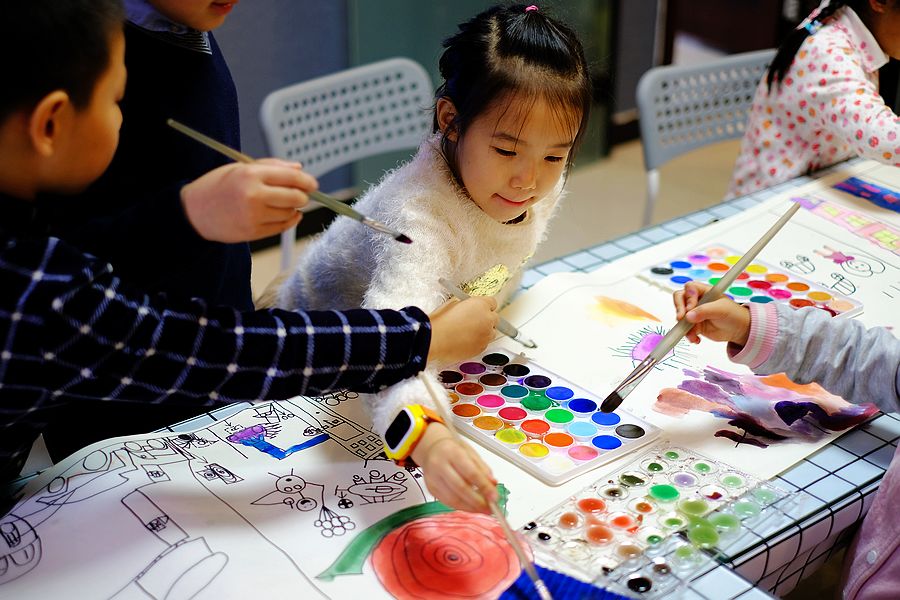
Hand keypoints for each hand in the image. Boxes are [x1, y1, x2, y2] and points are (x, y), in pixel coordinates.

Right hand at [180, 158, 317, 242]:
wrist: (193, 212)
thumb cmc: (217, 186)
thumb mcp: (240, 167)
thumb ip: (271, 166)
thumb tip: (299, 168)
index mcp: (250, 174)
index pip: (291, 177)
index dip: (307, 181)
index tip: (313, 184)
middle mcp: (254, 195)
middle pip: (295, 197)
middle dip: (303, 196)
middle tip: (302, 195)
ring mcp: (254, 216)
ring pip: (290, 213)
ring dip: (294, 209)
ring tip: (286, 204)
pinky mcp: (253, 232)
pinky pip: (282, 227)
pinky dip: (289, 221)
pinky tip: (287, 215)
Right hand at [411, 423, 497, 513]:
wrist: (432, 449)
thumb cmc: (453, 450)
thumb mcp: (471, 453)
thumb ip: (483, 468)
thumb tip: (493, 484)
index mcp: (452, 452)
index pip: (471, 473)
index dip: (484, 487)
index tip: (495, 497)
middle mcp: (440, 465)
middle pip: (461, 488)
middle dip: (478, 501)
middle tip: (491, 508)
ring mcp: (433, 478)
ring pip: (453, 499)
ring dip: (471, 507)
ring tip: (483, 509)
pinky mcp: (431, 489)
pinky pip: (447, 502)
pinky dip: (462, 507)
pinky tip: (471, 507)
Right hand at [427, 296, 497, 364]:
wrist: (435, 339)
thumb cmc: (440, 321)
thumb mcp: (452, 304)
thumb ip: (466, 305)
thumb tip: (467, 308)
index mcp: (481, 305)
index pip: (492, 302)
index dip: (485, 306)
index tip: (479, 308)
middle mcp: (487, 319)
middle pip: (495, 318)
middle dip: (486, 319)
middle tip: (474, 321)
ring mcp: (486, 335)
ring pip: (491, 333)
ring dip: (483, 331)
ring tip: (468, 333)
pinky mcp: (482, 348)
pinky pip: (484, 344)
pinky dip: (478, 342)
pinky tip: (465, 341)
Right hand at [674, 281, 750, 345]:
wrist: (738, 330)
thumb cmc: (734, 315)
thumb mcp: (721, 310)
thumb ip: (704, 311)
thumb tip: (688, 316)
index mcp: (705, 291)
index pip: (689, 288)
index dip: (688, 297)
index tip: (690, 308)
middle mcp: (697, 300)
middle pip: (680, 299)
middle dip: (679, 309)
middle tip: (681, 318)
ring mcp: (694, 312)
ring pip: (680, 316)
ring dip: (684, 326)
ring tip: (693, 334)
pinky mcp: (694, 324)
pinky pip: (684, 328)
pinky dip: (688, 334)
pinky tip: (696, 339)